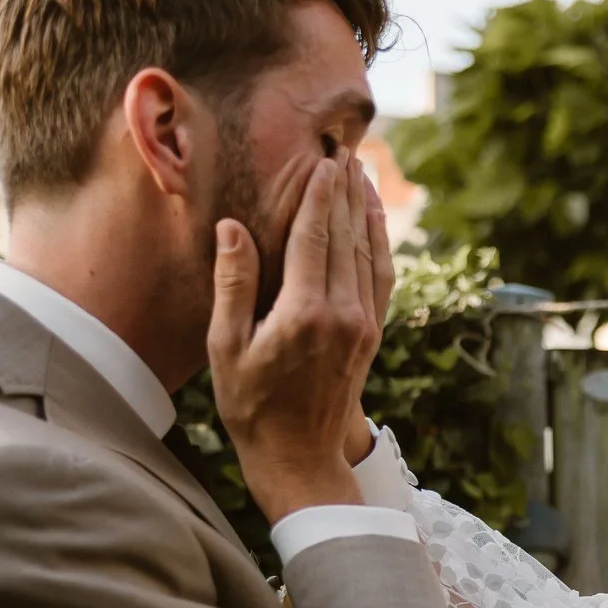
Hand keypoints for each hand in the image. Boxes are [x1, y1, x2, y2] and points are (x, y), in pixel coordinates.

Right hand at [208, 154, 395, 521]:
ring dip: (365, 210)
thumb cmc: (250, 405)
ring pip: (369, 252)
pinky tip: (373, 222)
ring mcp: (364, 325)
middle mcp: (343, 314)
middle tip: (344, 150)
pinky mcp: (372, 335)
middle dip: (344, 191)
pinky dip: (378, 243)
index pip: (315, 236)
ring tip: (360, 174)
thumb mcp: (227, 347)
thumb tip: (231, 226)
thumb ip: (233, 284)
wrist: (299, 457)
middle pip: (346, 236)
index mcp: (305, 313)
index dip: (320, 194)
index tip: (324, 158)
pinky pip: (380, 277)